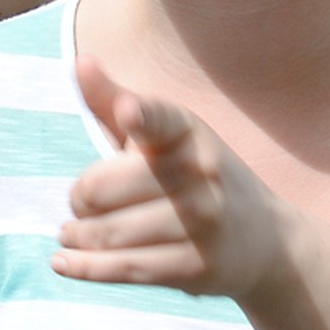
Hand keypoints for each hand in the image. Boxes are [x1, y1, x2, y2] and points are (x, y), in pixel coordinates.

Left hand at [55, 55, 294, 306]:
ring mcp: (202, 222)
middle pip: (101, 188)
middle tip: (82, 204)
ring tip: (71, 233)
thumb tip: (80, 61)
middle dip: (79, 198)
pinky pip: (125, 267)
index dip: (141, 115)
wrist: (267, 241)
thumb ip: (115, 101)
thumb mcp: (163, 135)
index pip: (159, 119)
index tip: (130, 111)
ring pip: (107, 232)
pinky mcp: (196, 266)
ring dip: (78, 235)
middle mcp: (200, 174)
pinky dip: (86, 267)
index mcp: (187, 132)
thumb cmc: (192, 175)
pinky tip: (62, 263)